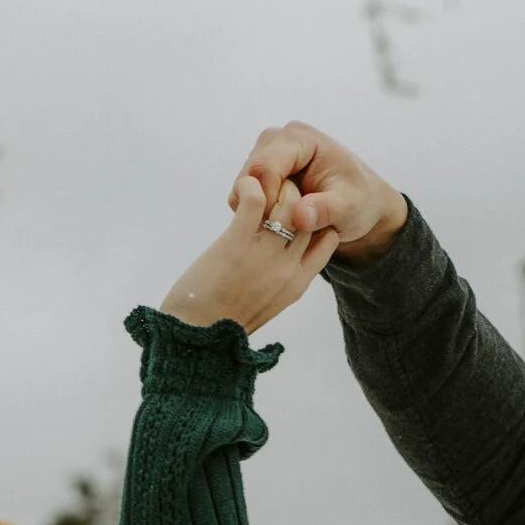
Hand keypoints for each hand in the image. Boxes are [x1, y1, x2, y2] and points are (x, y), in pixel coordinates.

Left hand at [160, 176, 339, 333]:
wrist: (196, 339)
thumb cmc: (221, 323)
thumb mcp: (265, 305)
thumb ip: (277, 281)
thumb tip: (272, 262)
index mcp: (297, 284)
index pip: (328, 240)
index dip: (316, 219)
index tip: (296, 212)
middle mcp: (287, 268)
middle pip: (310, 215)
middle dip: (296, 195)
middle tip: (274, 191)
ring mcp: (264, 256)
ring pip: (290, 202)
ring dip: (276, 187)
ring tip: (258, 188)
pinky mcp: (236, 244)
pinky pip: (255, 199)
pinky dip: (250, 186)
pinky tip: (242, 188)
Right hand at [232, 121, 408, 267]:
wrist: (361, 204)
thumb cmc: (359, 202)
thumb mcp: (349, 208)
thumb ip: (325, 210)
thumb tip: (300, 217)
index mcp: (300, 138)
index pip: (265, 166)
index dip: (268, 199)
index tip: (283, 225)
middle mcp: (277, 140)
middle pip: (248, 175)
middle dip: (262, 206)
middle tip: (285, 229)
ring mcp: (266, 155)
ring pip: (243, 186)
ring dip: (259, 211)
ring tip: (287, 226)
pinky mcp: (261, 173)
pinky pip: (244, 195)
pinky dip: (257, 212)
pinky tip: (280, 222)